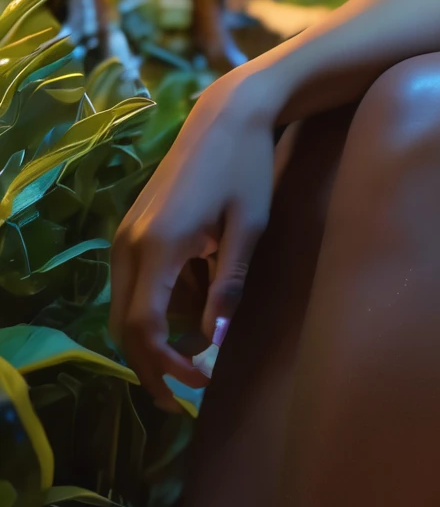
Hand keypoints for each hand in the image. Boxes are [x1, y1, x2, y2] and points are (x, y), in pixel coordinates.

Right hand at [110, 72, 276, 408]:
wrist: (227, 114)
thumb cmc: (246, 167)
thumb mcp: (248, 228)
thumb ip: (229, 286)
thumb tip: (216, 342)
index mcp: (158, 244)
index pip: (143, 327)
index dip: (166, 365)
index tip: (198, 384)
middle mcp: (129, 242)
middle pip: (123, 325)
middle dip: (151, 364)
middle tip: (186, 392)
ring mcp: (125, 233)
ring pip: (123, 306)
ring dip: (152, 336)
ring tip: (196, 350)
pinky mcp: (131, 226)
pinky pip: (132, 283)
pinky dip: (154, 306)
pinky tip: (193, 304)